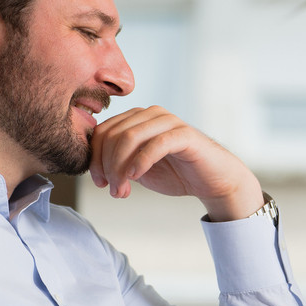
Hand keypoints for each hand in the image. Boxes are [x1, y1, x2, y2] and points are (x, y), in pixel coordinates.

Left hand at [88, 106, 264, 220]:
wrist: (213, 181)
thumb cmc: (176, 173)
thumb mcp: (138, 168)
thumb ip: (117, 162)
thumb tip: (92, 167)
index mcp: (137, 119)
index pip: (103, 132)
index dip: (95, 159)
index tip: (100, 184)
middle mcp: (150, 114)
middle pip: (112, 134)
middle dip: (106, 166)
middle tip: (113, 191)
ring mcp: (168, 121)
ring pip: (129, 137)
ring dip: (120, 168)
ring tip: (122, 191)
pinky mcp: (184, 134)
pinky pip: (155, 144)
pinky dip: (141, 162)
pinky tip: (136, 178)